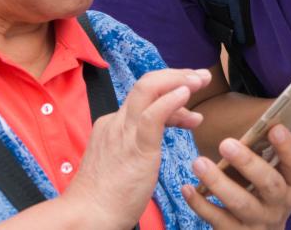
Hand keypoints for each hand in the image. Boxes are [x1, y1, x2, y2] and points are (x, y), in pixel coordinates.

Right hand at [62, 68, 211, 228]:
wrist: (88, 216)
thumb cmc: (108, 197)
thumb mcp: (123, 162)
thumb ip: (137, 146)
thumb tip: (152, 145)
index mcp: (114, 125)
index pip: (144, 97)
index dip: (170, 93)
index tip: (189, 98)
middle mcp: (117, 122)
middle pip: (146, 83)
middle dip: (176, 75)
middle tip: (201, 77)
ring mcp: (124, 132)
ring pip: (148, 89)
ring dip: (179, 79)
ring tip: (201, 80)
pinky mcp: (135, 148)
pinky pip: (153, 116)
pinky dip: (171, 100)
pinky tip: (186, 93)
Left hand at [181, 124, 290, 229]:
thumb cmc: (270, 191)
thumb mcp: (283, 172)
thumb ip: (288, 147)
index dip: (287, 146)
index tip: (275, 128)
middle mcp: (280, 204)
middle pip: (268, 184)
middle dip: (248, 163)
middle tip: (225, 143)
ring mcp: (259, 222)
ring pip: (240, 204)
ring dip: (219, 183)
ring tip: (198, 162)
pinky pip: (218, 220)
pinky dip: (201, 205)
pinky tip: (187, 188)